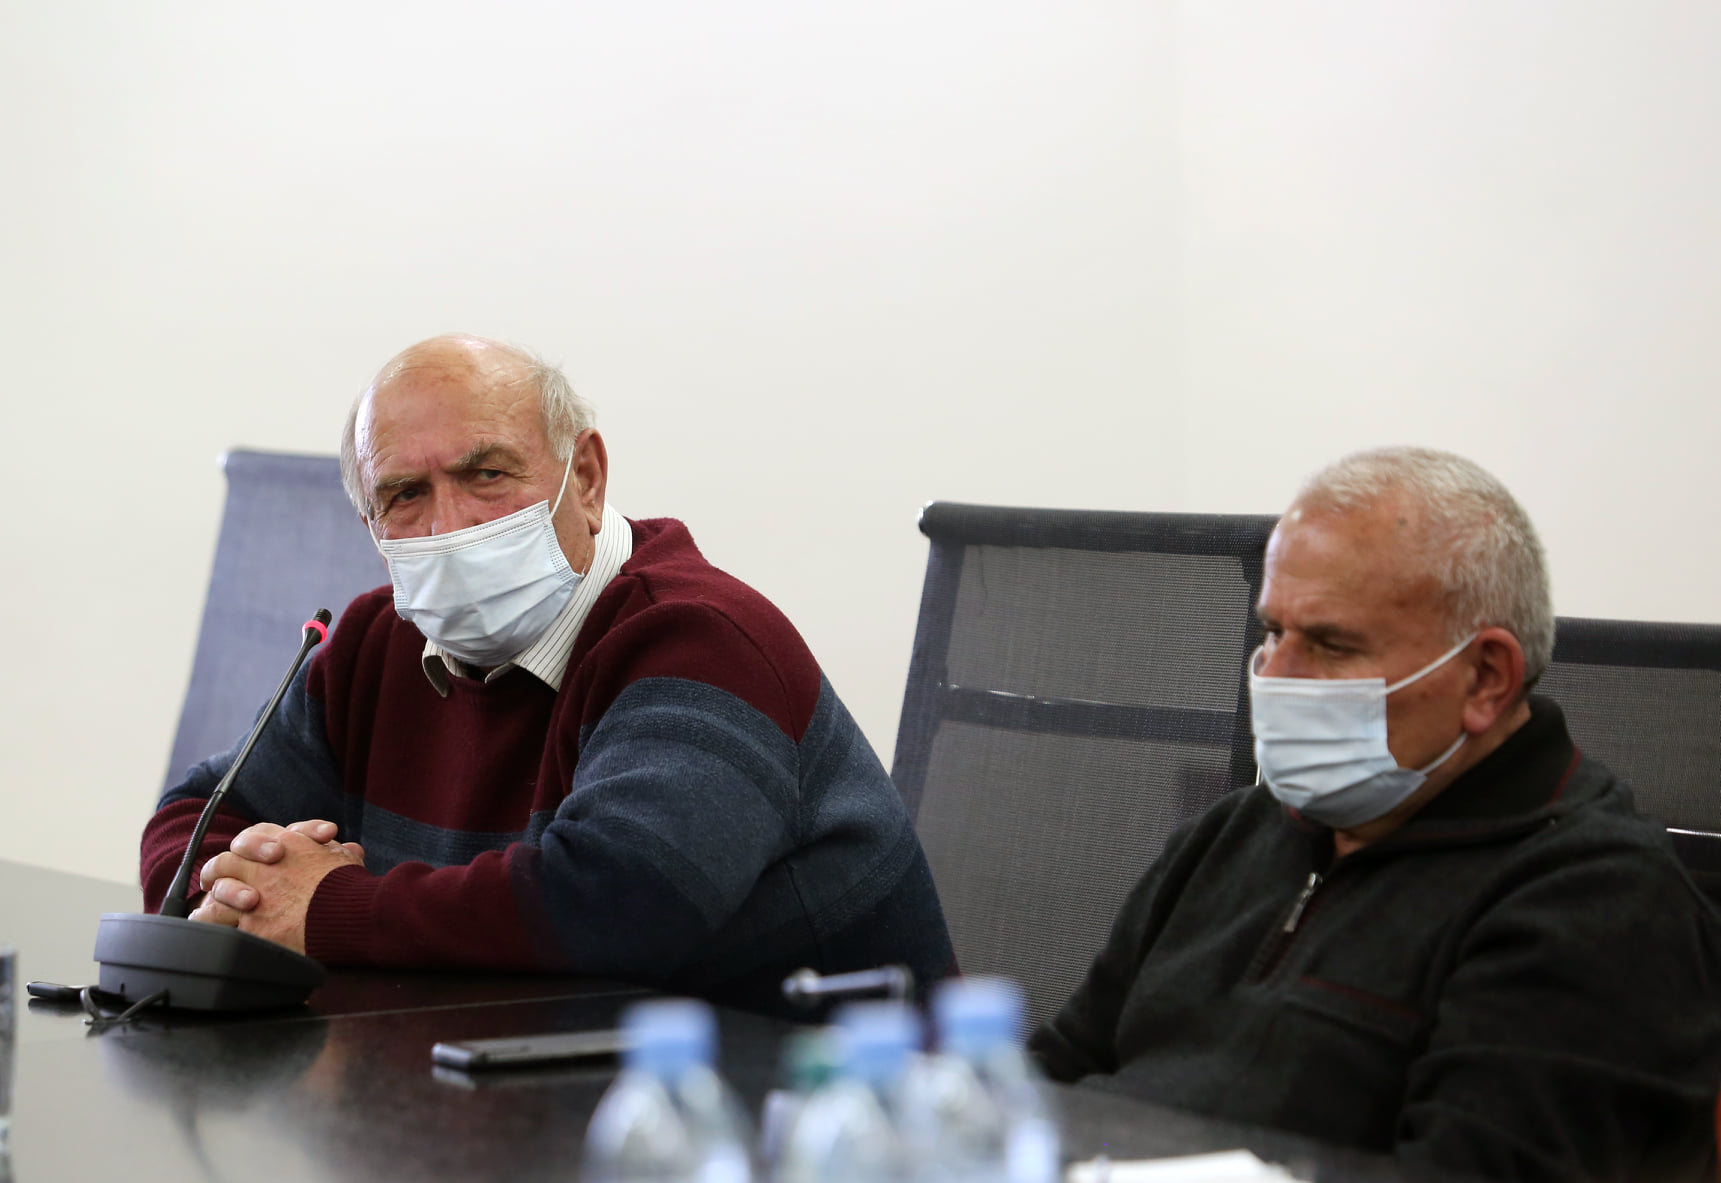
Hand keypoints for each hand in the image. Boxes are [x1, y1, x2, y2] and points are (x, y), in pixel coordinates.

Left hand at [191, 820, 365, 953]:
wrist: (346, 915)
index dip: (252, 844)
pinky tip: (202, 920)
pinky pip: (218, 920)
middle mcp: (265, 867)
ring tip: (206, 904)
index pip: (258, 834)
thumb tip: (350, 850)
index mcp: (288, 845)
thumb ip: (340, 853)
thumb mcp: (347, 861)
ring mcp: (255, 895)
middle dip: (219, 868)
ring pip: (220, 889)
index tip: (247, 854)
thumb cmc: (349, 887)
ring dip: (214, 895)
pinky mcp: (252, 924)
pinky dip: (208, 919)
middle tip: (212, 878)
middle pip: (228, 859)